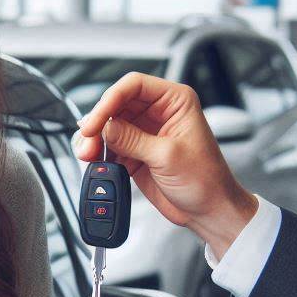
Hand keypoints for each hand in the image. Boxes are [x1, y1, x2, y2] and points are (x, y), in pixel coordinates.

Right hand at [74, 73, 256, 257]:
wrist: (209, 211)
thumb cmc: (206, 180)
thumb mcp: (167, 156)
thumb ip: (132, 139)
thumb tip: (105, 127)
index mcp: (175, 101)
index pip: (135, 85)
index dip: (111, 99)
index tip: (96, 121)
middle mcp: (159, 113)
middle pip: (117, 104)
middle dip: (99, 122)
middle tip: (87, 141)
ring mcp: (146, 133)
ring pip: (110, 125)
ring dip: (95, 139)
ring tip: (88, 154)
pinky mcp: (136, 153)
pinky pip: (110, 146)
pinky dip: (99, 152)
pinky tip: (95, 161)